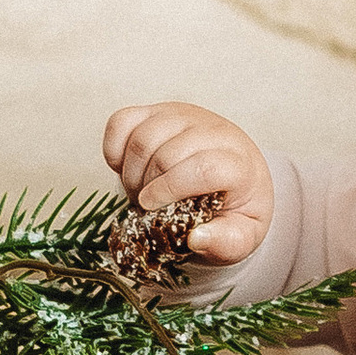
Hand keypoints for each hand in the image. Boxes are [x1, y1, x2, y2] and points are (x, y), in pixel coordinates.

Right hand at [100, 100, 274, 265]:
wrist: (235, 177)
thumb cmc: (235, 207)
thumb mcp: (241, 236)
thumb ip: (226, 243)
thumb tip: (197, 239)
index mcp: (240, 163)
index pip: (203, 168)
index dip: (170, 189)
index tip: (153, 208)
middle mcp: (214, 132)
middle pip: (166, 154)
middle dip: (148, 188)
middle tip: (148, 208)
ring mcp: (184, 117)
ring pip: (143, 137)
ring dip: (131, 172)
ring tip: (141, 191)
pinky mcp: (158, 112)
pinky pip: (122, 121)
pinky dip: (114, 149)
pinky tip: (126, 168)